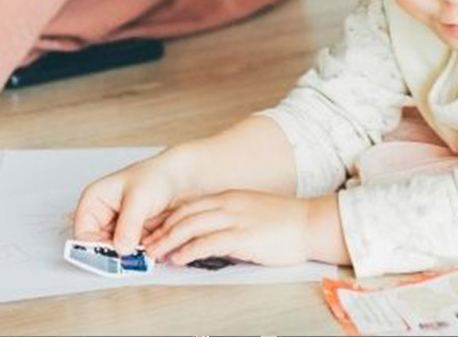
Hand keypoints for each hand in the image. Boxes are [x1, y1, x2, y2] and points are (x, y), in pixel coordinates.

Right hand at [73, 151, 193, 255]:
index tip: (114, 256)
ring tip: (146, 250)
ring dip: (130, 256)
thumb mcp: (140, 198)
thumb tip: (121, 249)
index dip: (94, 248)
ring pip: (116, 252)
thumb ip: (128, 224)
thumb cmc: (157, 176)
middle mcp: (103, 216)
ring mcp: (119, 228)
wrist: (180, 178)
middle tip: (132, 259)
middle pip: (99, 246)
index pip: (83, 233)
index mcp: (94, 201)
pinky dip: (142, 255)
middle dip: (115, 255)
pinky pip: (132, 253)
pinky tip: (153, 248)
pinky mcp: (133, 236)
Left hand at [142, 191, 348, 267]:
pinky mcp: (243, 236)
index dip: (167, 219)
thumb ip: (230, 219)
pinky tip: (178, 259)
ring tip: (155, 253)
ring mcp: (234, 219)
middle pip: (184, 215)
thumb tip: (211, 237)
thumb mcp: (251, 213)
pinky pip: (208, 242)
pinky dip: (188, 250)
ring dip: (168, 241)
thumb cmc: (286, 223)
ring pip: (191, 226)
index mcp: (228, 198)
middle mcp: (228, 204)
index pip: (188, 206)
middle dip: (161, 230)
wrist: (311, 223)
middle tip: (146, 244)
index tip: (153, 230)